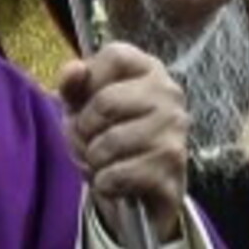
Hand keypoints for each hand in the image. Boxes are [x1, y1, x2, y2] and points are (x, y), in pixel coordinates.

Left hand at [59, 38, 191, 237]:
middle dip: (83, 130)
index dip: (89, 81)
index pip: (115, 55)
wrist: (140, 192)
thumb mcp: (83, 106)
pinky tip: (116, 182)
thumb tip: (75, 69)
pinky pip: (117, 175)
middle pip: (105, 102)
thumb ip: (74, 85)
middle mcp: (169, 94)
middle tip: (90, 142)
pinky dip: (105, 184)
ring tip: (104, 162)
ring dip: (94, 160)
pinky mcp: (172, 166)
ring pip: (109, 143)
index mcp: (148, 70)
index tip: (89, 103)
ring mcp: (175, 130)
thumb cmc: (110, 137)